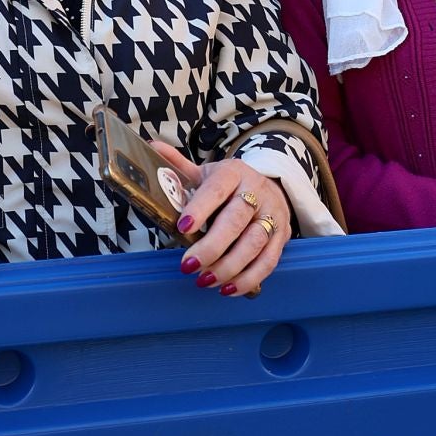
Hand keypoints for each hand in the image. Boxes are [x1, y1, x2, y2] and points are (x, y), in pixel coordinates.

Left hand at [151, 143, 290, 297]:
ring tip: (204, 281)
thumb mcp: (206, 173)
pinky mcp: (282, 236)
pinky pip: (268, 261)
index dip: (200, 208)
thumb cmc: (229, 185)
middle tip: (188, 266)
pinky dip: (249, 278)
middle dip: (211, 247)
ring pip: (254, 243)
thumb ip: (179, 166)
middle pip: (236, 220)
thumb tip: (152, 146)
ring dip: (228, 267)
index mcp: (234, 173)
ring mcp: (272, 214)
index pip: (217, 189)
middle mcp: (256, 191)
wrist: (270, 186)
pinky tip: (228, 289)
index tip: (182, 227)